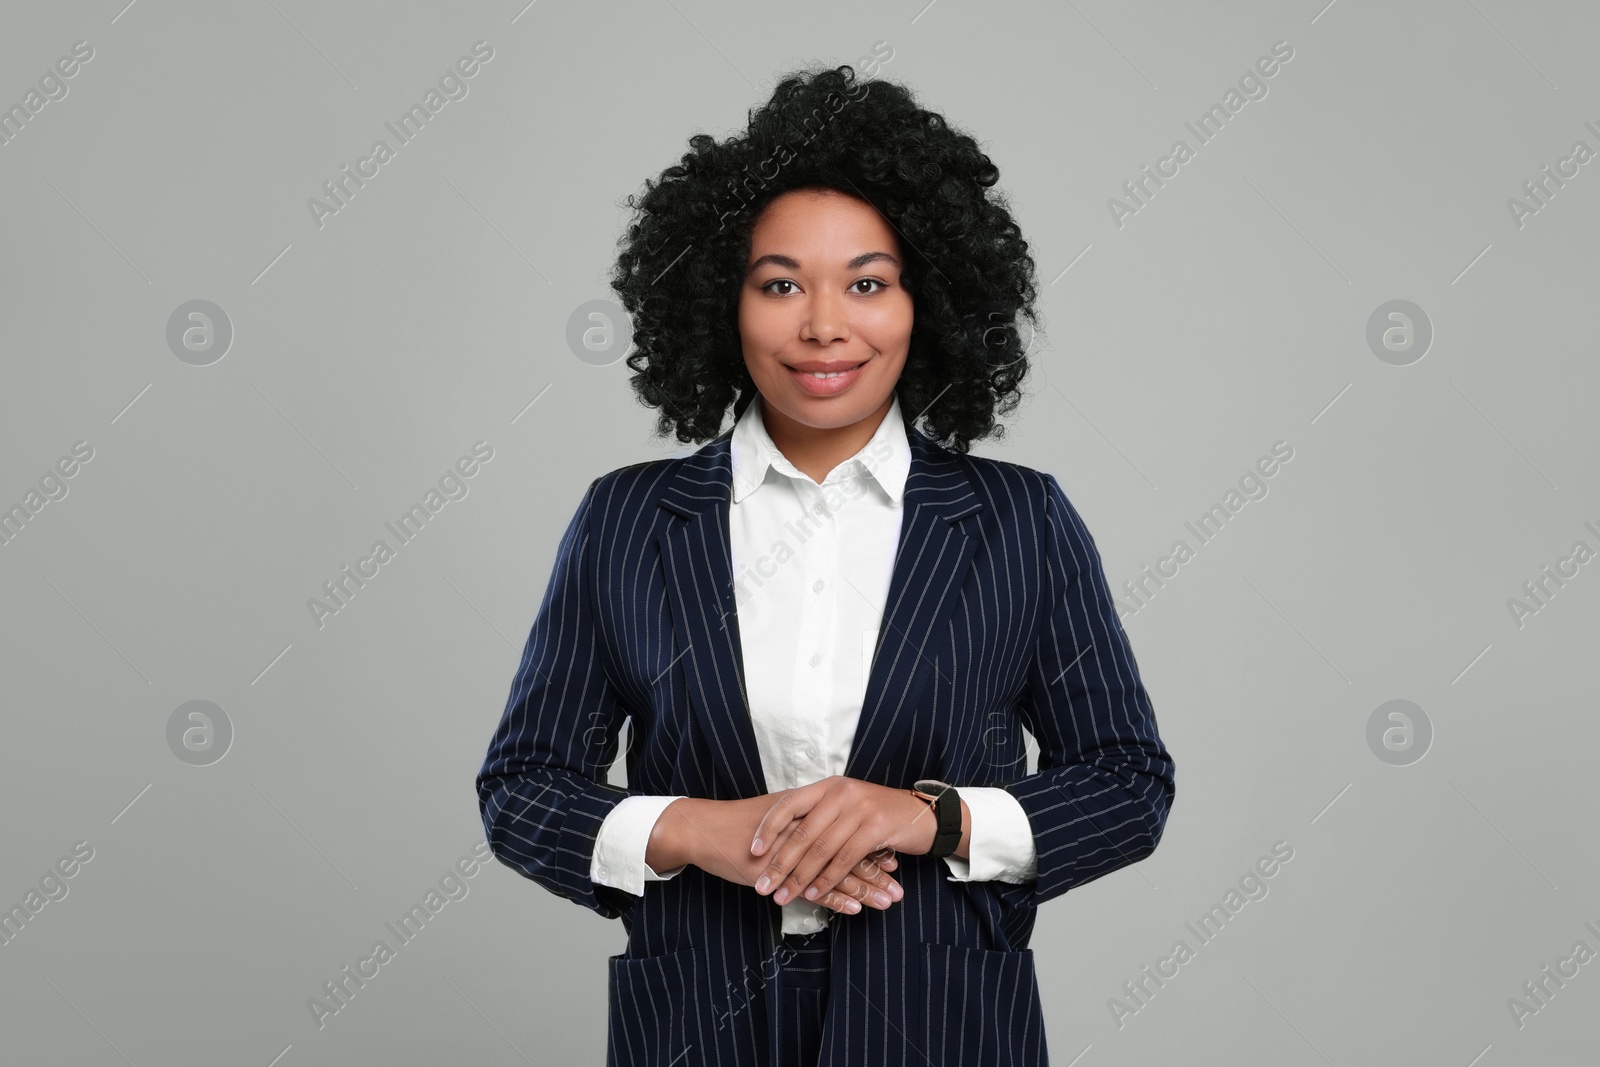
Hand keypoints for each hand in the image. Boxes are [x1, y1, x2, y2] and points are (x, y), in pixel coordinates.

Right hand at [662, 795, 902, 914]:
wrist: (704, 830)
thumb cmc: (738, 828)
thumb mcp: (775, 822)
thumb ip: (800, 827)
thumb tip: (824, 838)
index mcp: (806, 814)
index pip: (847, 832)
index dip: (872, 848)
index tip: (894, 863)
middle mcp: (805, 829)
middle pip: (849, 852)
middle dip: (877, 874)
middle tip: (900, 890)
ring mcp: (793, 850)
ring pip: (837, 870)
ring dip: (865, 889)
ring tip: (889, 903)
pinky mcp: (779, 870)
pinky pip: (813, 887)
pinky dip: (836, 898)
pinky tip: (854, 910)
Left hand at [749, 776, 938, 908]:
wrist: (923, 816)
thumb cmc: (879, 816)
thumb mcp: (846, 808)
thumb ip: (819, 818)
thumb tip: (782, 842)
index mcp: (828, 786)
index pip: (788, 803)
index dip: (768, 827)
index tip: (752, 851)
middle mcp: (841, 792)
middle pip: (802, 831)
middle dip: (780, 863)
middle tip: (762, 885)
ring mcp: (859, 808)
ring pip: (821, 848)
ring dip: (800, 877)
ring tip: (783, 896)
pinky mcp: (876, 827)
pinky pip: (844, 858)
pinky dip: (827, 879)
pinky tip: (814, 894)